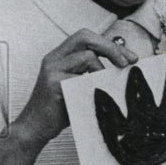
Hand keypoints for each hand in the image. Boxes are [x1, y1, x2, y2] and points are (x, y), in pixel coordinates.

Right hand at [15, 29, 137, 146]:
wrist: (35, 127)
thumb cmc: (59, 109)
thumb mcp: (77, 85)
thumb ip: (92, 73)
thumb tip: (122, 67)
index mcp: (60, 56)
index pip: (87, 38)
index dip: (110, 45)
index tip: (130, 58)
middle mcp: (54, 58)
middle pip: (85, 37)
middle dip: (111, 48)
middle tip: (127, 63)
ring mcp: (52, 69)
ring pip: (87, 56)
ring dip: (102, 71)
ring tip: (103, 86)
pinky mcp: (53, 84)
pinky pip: (81, 78)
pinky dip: (92, 86)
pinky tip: (91, 96)